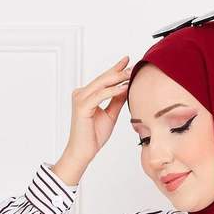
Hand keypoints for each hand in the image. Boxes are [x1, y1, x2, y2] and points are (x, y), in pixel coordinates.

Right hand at [52, 55, 132, 183]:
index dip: (115, 69)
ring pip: (101, 84)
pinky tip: (123, 88)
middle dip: (118, 71)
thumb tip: (126, 88)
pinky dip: (112, 91)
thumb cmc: (94, 135)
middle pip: (103, 79)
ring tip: (130, 73)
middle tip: (132, 65)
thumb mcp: (110, 115)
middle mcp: (81, 93)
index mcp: (86, 95)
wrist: (84, 151)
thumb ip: (116, 101)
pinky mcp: (82, 106)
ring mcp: (80, 98)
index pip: (103, 80)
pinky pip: (100, 95)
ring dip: (117, 78)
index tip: (127, 62)